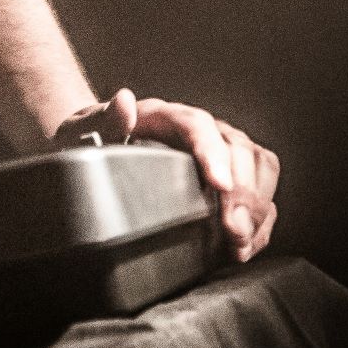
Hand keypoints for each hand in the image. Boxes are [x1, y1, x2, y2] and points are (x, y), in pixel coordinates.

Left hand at [56, 88, 280, 261]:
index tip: (221, 186)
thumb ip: (103, 120)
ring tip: (240, 241)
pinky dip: (260, 222)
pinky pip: (262, 194)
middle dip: (243, 193)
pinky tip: (245, 245)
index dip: (213, 155)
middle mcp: (201, 130)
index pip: (198, 127)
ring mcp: (221, 152)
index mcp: (166, 116)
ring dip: (256, 208)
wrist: (96, 149)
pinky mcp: (232, 177)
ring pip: (260, 168)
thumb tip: (123, 102)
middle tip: (233, 230)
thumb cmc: (93, 139)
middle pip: (238, 150)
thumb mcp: (86, 129)